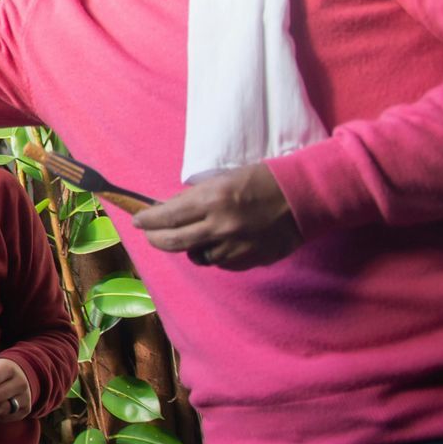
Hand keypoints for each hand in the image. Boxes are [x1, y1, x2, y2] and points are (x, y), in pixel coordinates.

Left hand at [134, 162, 301, 269]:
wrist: (304, 196)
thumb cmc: (262, 180)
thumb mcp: (223, 180)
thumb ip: (195, 198)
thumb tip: (167, 208)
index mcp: (211, 200)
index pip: (165, 216)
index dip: (147, 221)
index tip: (138, 220)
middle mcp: (219, 226)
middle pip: (172, 242)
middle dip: (156, 239)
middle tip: (151, 235)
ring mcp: (235, 246)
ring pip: (198, 257)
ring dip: (192, 247)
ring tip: (197, 236)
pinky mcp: (250, 260)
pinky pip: (222, 263)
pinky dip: (217, 255)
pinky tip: (222, 243)